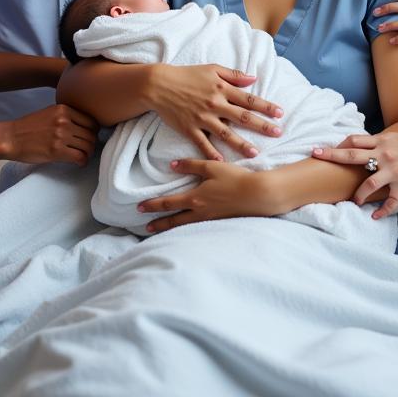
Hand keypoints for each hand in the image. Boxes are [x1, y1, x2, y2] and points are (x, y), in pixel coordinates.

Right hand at [4, 104, 97, 165]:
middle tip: (88, 149)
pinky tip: (80, 162)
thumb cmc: (29, 127)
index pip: (91, 120)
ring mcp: (61, 135)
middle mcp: (64, 120)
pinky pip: (80, 157)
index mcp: (64, 109)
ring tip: (83, 156)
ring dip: (88, 153)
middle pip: (91, 133)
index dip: (93, 130)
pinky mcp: (57, 150)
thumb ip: (67, 116)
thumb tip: (85, 126)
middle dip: (92, 143)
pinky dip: (83, 161)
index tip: (90, 136)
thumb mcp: (50, 113)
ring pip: (88, 145)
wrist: (11, 138)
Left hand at [137, 159, 276, 232]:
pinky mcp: (219, 222)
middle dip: (158, 223)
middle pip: (173, 220)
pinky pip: (196, 228)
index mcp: (195, 197)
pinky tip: (184, 230)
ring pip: (184, 226)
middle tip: (145, 227)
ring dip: (169, 228)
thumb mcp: (212, 167)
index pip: (168, 203)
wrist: (257, 195)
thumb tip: (172, 166)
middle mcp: (199, 211)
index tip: (140, 208)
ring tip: (158, 231)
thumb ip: (191, 165)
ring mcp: (209, 219)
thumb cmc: (235, 178)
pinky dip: (185, 230)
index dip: (153, 205)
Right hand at [147, 64, 283, 160]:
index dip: (266, 106)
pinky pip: (203, 143)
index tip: (280, 113)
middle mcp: (215, 104)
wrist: (159, 84)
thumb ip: (233, 75)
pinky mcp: (189, 128)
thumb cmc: (187, 74)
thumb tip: (253, 78)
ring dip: (241, 143)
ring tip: (255, 153)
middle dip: (262, 126)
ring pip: (225, 133)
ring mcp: (202, 118)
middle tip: (278, 133)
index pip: (248, 99)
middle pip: (242, 117)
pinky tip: (222, 163)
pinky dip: (212, 154)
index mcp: (222, 89)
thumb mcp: (212, 69)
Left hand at [311, 133, 397, 216]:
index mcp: (382, 141)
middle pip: (352, 155)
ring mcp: (393, 170)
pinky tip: (375, 216)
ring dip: (357, 195)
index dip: (338, 144)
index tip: (324, 148)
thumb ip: (380, 142)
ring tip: (353, 202)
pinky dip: (381, 211)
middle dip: (332, 155)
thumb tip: (363, 145)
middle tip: (315, 155)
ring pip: (367, 183)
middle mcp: (385, 154)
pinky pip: (389, 201)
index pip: (354, 140)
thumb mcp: (397, 140)